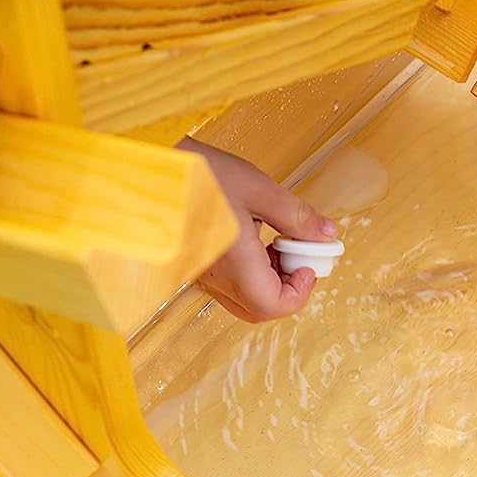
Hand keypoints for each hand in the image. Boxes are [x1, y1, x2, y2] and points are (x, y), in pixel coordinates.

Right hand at [178, 138, 337, 322]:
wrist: (150, 168)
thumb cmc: (199, 175)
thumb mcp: (258, 190)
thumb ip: (295, 217)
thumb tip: (326, 234)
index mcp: (235, 264)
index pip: (274, 306)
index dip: (300, 292)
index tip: (308, 263)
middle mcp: (217, 279)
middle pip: (261, 308)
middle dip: (288, 288)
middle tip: (297, 254)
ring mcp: (203, 275)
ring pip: (245, 299)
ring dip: (270, 280)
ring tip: (276, 241)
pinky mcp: (196, 265)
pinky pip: (229, 284)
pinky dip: (251, 272)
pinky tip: (255, 239)